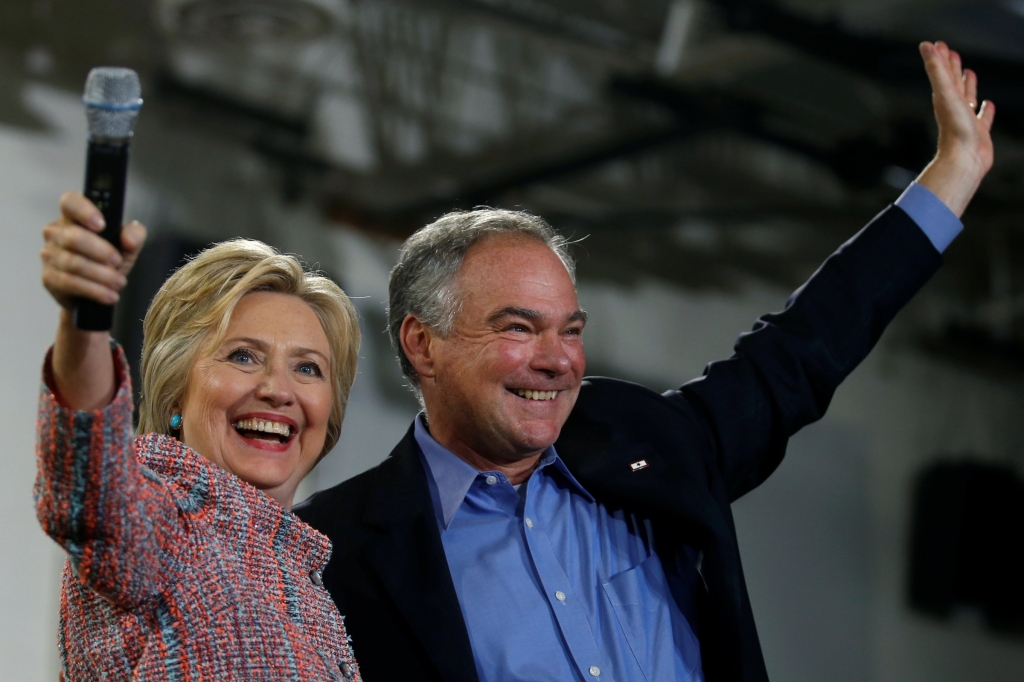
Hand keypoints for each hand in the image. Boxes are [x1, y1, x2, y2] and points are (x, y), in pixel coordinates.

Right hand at [40, 191, 146, 309]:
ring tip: (119, 282)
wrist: (97, 293)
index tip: (102, 224)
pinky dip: (93, 290)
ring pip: (73, 262)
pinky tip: (109, 295)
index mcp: (73, 217)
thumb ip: (134, 235)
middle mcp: (56, 232)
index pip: (70, 202)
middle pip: (73, 237)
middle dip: (101, 251)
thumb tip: (128, 238)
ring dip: (101, 275)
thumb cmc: (109, 260)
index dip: (84, 210)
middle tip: (118, 262)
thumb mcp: (127, 246)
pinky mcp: (48, 278)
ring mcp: (49, 255)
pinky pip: (69, 282)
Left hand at [916, 41, 995, 217]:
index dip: (941, 58)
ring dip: (968, 86)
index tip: (938, 45)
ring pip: (967, 98)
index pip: (942, 73)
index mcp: (944, 98)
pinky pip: (983, 118)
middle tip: (952, 53)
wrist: (963, 160)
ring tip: (970, 74)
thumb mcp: (945, 92)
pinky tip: (988, 104)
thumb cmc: (954, 129)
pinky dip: (985, 110)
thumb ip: (936, 69)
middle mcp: (954, 108)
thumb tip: (925, 45)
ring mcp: (967, 120)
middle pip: (953, 83)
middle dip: (952, 67)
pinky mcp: (979, 132)